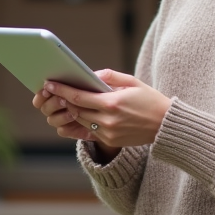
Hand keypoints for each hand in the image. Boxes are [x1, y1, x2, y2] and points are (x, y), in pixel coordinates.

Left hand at [31, 69, 171, 151]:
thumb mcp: (132, 82)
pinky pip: (90, 131)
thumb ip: (110, 76)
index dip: (61, 90)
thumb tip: (91, 74)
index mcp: (112, 103)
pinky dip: (84, 121)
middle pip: (75, 110)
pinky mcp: (111, 141)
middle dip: (64, 100)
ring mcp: (108, 132)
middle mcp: (107, 120)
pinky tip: (81, 113)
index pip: (78, 97)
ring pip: (81, 121)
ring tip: (67, 100)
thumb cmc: (150, 100)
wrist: (165, 125)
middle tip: (54, 90)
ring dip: (73, 111)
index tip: (49, 84)